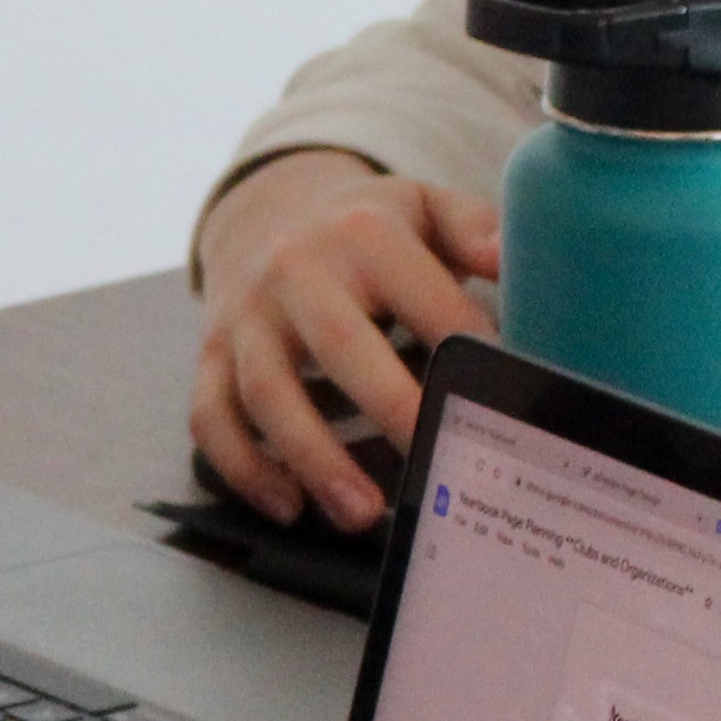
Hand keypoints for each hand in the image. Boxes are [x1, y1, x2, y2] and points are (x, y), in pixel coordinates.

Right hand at [192, 151, 500, 529]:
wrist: (263, 208)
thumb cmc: (364, 225)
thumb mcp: (421, 205)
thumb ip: (473, 228)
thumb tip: (511, 257)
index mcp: (364, 233)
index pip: (422, 294)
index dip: (460, 345)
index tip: (495, 399)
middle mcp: (296, 270)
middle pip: (339, 344)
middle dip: (390, 408)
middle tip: (434, 465)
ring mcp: (246, 316)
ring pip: (267, 392)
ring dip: (313, 459)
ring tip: (362, 515)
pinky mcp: (209, 353)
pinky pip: (211, 416)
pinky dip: (243, 468)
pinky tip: (289, 507)